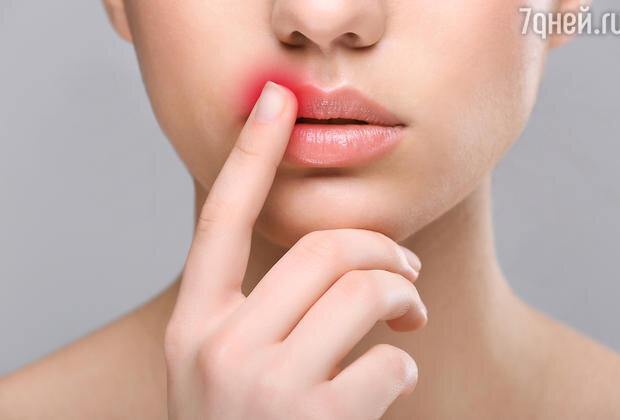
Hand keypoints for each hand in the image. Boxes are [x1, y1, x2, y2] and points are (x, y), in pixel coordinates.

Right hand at [164, 82, 427, 419]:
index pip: (221, 219)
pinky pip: (387, 363)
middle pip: (323, 249)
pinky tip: (385, 385)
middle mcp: (218, 346)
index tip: (273, 103)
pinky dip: (401, 367)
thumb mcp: (224, 367)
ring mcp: (262, 387)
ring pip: (364, 293)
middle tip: (404, 268)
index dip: (249, 153)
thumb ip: (257, 311)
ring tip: (407, 321)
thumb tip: (338, 258)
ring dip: (402, 299)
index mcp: (195, 324)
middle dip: (382, 249)